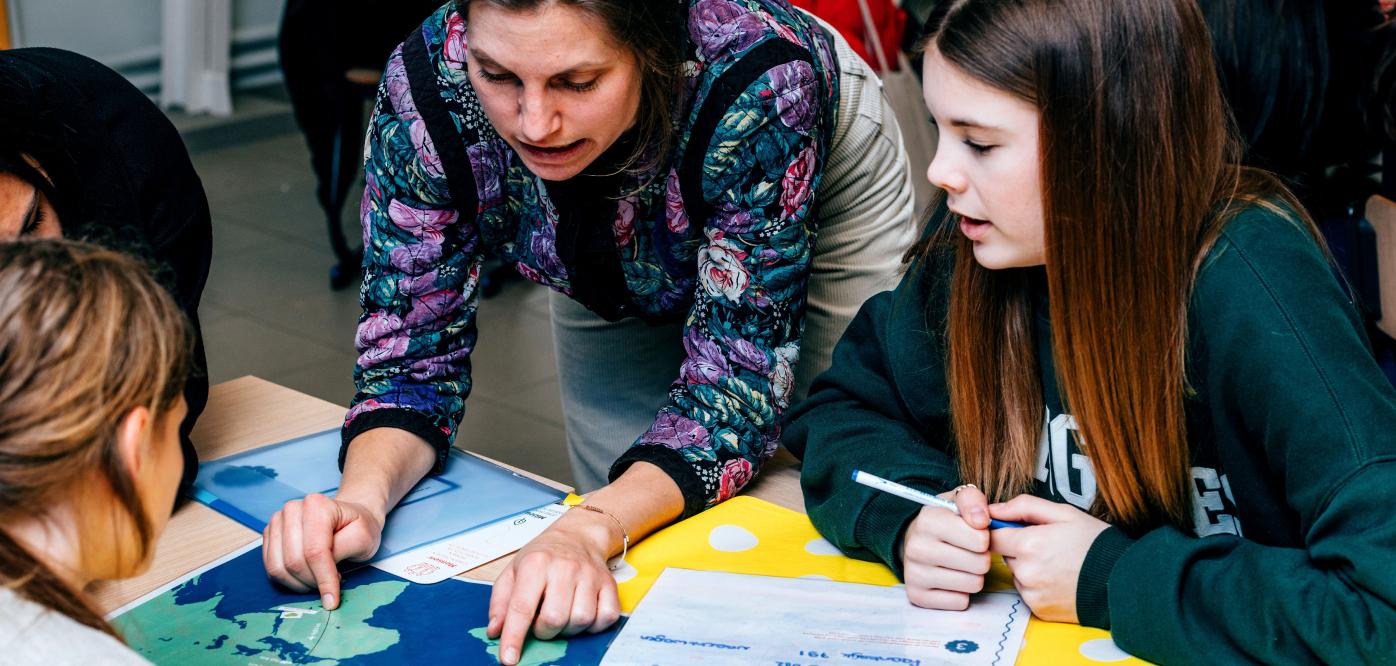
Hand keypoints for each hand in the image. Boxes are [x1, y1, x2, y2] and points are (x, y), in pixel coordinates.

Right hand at [263, 492, 383, 609]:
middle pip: (294, 561)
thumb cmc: (356, 527)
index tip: (332, 600)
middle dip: (312, 582)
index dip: (323, 579)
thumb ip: (344, 551)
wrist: (345, 518)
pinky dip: (288, 580)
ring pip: (278, 567)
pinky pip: (271, 568)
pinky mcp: (269, 535)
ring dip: (299, 583)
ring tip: (319, 579)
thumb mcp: (363, 537)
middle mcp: (292, 509)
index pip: (314, 551)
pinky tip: (306, 575)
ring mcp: (277, 521)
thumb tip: (326, 573)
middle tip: (330, 585)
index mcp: (317, 505)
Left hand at [486, 513, 621, 665]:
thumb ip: (500, 603)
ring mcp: (590, 575)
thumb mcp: (513, 572)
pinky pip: (606, 617)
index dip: (514, 637)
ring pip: (581, 620)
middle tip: (541, 622)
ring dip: (568, 628)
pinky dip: (594, 625)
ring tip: (562, 615)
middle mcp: (565, 568)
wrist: (577, 536)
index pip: (522, 607)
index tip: (509, 659)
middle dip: (544, 631)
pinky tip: (582, 614)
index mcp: (536, 564)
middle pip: (554, 618)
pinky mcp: (609, 584)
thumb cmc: (543, 556)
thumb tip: (496, 632)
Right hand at [900, 485, 992, 610]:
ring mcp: (915, 574)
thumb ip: (973, 500)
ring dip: (974, 575)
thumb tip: (982, 521)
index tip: (975, 534)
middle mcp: (917, 548)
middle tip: (970, 551)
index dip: (985, 537)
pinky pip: (961, 602)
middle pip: (980, 564)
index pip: (981, 539)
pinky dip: (962, 592)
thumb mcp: (957, 501)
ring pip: (973, 584)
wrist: (915, 539)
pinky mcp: (917, 596)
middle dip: (981, 558)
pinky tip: (951, 579)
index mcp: (928, 520)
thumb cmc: (944, 520)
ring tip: (962, 564)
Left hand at [988, 495, 1109, 622]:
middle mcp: (1026, 572)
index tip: (1015, 530)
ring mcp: (1032, 594)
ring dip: (1028, 568)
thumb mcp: (1064, 513)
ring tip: (1058, 564)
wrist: (1123, 581)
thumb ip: (1024, 506)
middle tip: (1048, 546)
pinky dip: (1038, 587)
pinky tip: (1059, 580)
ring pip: (1016, 575)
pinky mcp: (1039, 610)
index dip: (1003, 531)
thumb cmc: (1095, 543)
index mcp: (1029, 544)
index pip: (993, 537)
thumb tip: (994, 509)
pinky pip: (1028, 593)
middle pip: (1005, 556)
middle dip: (1019, 549)